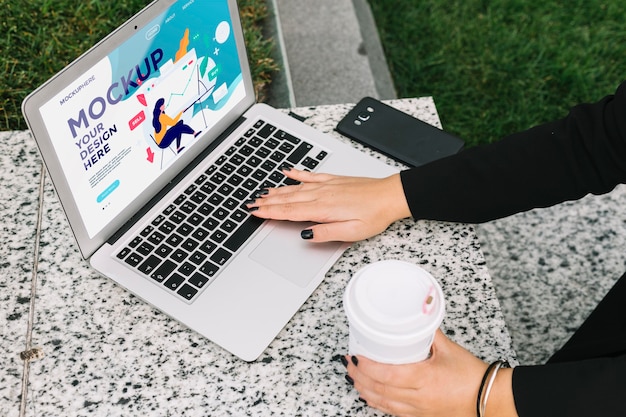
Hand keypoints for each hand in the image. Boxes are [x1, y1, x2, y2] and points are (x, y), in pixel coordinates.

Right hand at [246, 168, 410, 241]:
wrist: (390, 196)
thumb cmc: (374, 214)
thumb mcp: (351, 232)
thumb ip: (325, 233)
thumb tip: (305, 234)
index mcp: (323, 209)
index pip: (290, 212)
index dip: (270, 212)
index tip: (256, 212)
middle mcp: (321, 194)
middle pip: (288, 199)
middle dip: (267, 202)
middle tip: (250, 204)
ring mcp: (327, 186)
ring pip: (295, 188)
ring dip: (277, 191)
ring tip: (262, 193)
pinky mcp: (333, 180)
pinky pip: (310, 176)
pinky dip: (297, 173)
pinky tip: (287, 172)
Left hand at [344, 330, 517, 416]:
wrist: (490, 400)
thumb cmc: (473, 376)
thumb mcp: (449, 348)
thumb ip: (429, 332)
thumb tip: (419, 314)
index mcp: (425, 379)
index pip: (387, 375)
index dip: (367, 367)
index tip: (356, 356)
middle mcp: (419, 398)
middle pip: (380, 390)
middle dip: (360, 377)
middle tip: (349, 363)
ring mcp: (419, 410)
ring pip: (383, 404)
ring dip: (365, 390)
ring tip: (354, 378)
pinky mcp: (422, 416)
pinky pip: (393, 412)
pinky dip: (378, 403)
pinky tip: (370, 396)